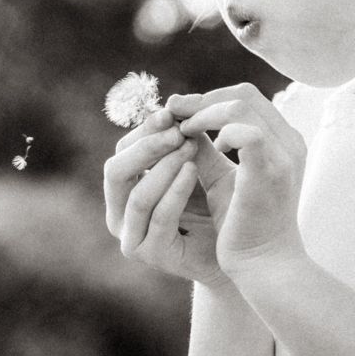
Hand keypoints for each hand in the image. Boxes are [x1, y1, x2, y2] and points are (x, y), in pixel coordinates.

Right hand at [103, 108, 228, 286]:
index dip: (144, 129)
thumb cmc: (214, 207)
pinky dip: (175, 190)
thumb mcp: (196, 166)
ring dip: (163, 166)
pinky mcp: (151, 254)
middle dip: (147, 146)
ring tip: (189, 146)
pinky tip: (193, 171)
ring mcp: (132, 237)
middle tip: (177, 129)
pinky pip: (159, 216)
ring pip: (136, 195)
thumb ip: (183, 140)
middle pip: (115, 170)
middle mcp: (119, 214)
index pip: (122, 151)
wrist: (239, 254)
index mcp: (123, 190)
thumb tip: (174, 101)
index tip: (172, 111)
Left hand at [166, 84, 307, 274]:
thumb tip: (180, 123)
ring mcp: (282, 156)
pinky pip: (246, 135)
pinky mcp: (268, 174)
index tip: (180, 111)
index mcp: (283, 140)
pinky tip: (200, 150)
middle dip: (201, 101)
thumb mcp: (223, 177)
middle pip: (243, 95)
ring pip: (240, 107)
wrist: (265, 264)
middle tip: (173, 114)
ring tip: (183, 132)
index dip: (209, 98)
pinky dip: (217, 133)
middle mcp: (289, 142)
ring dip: (203, 115)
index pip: (247, 97)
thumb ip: (207, 149)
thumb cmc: (245, 223)